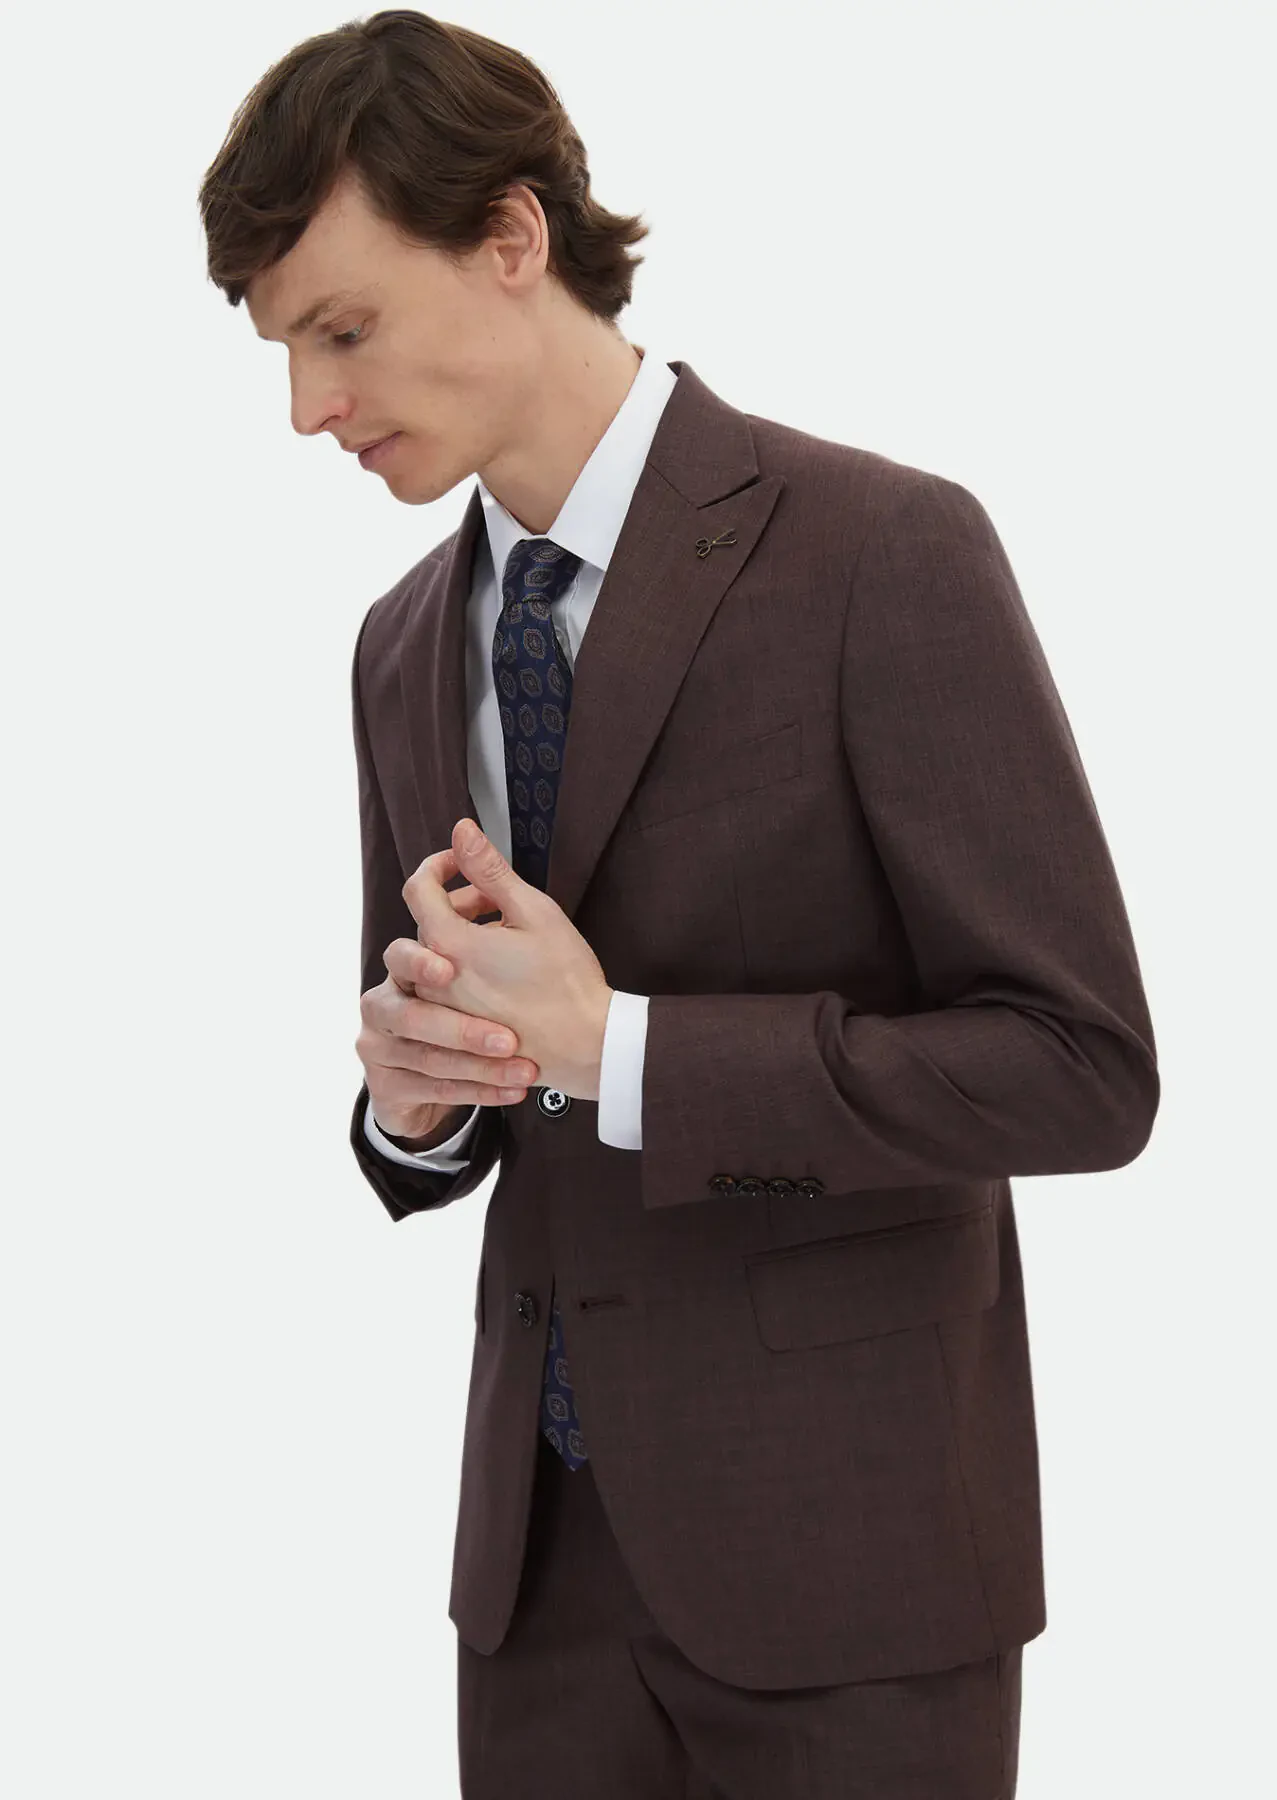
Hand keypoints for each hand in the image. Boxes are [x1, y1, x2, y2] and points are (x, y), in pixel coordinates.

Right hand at [355, 933, 541, 1139]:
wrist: (453, 1075)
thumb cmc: (476, 1008)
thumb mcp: (479, 969)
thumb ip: (479, 925)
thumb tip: (482, 879)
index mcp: (403, 971)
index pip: (399, 957)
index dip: (419, 962)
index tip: (449, 971)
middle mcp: (382, 1006)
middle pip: (408, 1015)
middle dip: (460, 1030)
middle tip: (507, 1040)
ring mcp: (378, 1049)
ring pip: (427, 1059)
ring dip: (481, 1067)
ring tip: (525, 1070)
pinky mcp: (387, 1087)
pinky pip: (433, 1090)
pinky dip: (478, 1091)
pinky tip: (512, 1092)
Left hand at [403, 818, 613, 1101]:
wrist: (584, 1046)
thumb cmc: (566, 981)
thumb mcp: (534, 911)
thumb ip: (490, 869)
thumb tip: (461, 831)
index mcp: (448, 944)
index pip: (418, 887)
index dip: (440, 864)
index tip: (464, 860)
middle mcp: (432, 980)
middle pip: (427, 921)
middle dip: (459, 901)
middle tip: (498, 903)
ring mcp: (440, 1010)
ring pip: (435, 956)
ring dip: (462, 936)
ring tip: (507, 939)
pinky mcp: (453, 1032)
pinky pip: (443, 989)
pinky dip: (464, 969)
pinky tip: (502, 973)